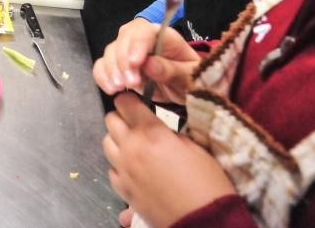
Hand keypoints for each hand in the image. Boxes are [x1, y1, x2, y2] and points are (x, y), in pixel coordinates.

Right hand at [93, 18, 199, 103]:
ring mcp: (129, 52)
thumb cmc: (193, 79)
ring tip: (118, 88)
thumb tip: (149, 64)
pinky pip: (104, 65)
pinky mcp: (120, 66)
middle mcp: (143, 40)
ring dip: (111, 69)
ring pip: (111, 51)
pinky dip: (102, 75)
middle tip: (130, 83)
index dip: (137, 44)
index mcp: (164, 36)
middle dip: (122, 60)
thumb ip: (173, 71)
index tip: (135, 64)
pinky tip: (110, 89)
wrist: (186, 91)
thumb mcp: (191, 77)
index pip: (145, 31)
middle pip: (124, 38)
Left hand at [104, 92, 235, 226]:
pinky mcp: (122, 190)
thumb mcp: (194, 147)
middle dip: (121, 118)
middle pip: (110, 121)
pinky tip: (135, 170)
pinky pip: (112, 170)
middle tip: (136, 124)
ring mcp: (124, 170)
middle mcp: (131, 148)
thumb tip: (157, 128)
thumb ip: (168, 133)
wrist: (205, 221)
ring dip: (118, 141)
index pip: (125, 103)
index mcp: (151, 133)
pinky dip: (119, 166)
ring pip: (106, 144)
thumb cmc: (207, 182)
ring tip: (134, 146)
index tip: (135, 102)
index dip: (129, 100)